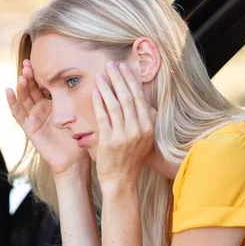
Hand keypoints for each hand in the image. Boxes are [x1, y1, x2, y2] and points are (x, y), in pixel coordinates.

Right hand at [5, 59, 89, 175]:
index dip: (42, 72)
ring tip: (23, 74)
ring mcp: (34, 117)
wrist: (74, 159)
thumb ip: (82, 98)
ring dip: (22, 85)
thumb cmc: (81, 136)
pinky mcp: (29, 127)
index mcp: (55, 102)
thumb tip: (95, 75)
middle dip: (30, 74)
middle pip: (32, 87)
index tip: (41, 58)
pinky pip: (18, 114)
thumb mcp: (82, 113)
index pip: (45, 83)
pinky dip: (12, 102)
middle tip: (30, 63)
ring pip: (24, 97)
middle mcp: (43, 108)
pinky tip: (8, 90)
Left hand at [93, 61, 156, 187]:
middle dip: (119, 78)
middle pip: (128, 97)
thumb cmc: (131, 159)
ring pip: (115, 104)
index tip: (124, 68)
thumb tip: (139, 98)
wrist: (121, 181)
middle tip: (110, 65)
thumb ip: (142, 120)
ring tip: (100, 74)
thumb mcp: (144, 139)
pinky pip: (104, 116)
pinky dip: (99, 102)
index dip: (131, 81)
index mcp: (148, 127)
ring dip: (107, 87)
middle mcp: (138, 130)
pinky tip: (95, 91)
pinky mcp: (109, 140)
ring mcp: (124, 135)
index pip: (140, 98)